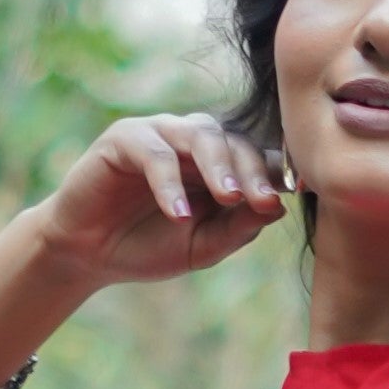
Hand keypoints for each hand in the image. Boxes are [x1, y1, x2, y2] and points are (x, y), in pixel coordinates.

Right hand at [23, 110, 290, 305]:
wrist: (89, 254)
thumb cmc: (148, 247)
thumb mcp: (202, 247)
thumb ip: (237, 229)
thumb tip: (277, 208)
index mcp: (218, 165)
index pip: (256, 157)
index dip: (278, 172)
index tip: (299, 192)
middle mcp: (192, 142)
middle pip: (234, 141)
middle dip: (251, 172)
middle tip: (262, 201)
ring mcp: (158, 135)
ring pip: (200, 134)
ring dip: (218, 166)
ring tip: (228, 199)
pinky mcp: (123, 139)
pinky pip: (154, 153)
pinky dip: (169, 184)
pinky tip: (178, 214)